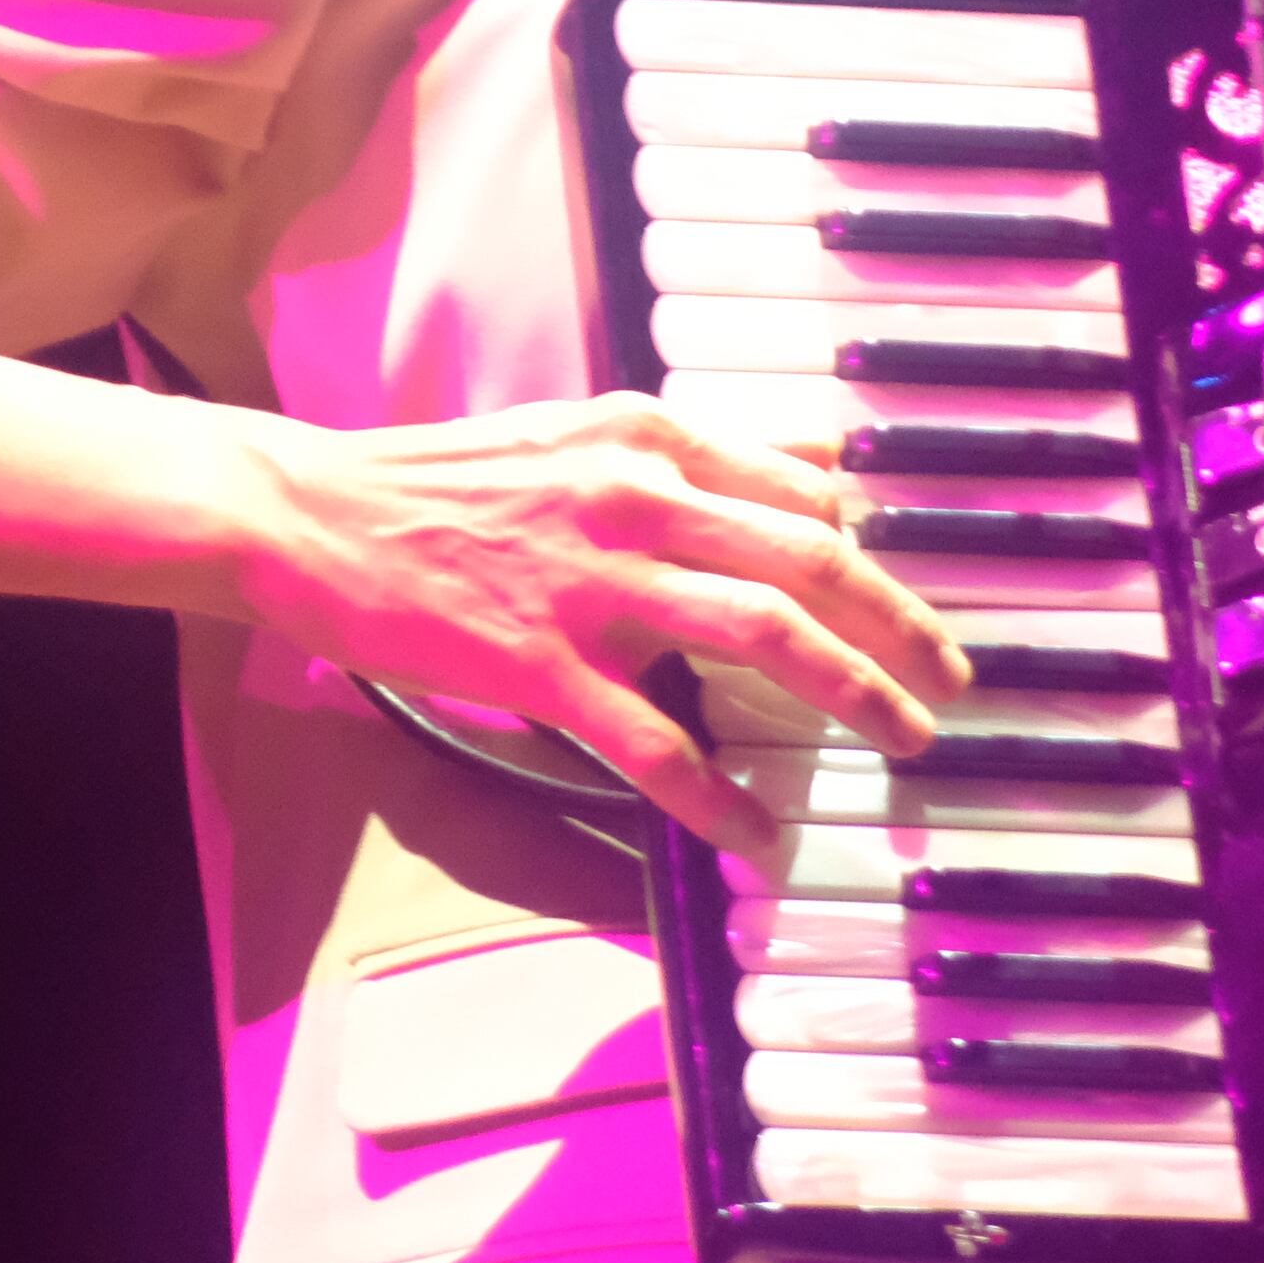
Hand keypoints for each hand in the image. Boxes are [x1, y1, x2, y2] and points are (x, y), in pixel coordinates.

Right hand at [231, 393, 971, 859]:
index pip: (804, 487)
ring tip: (901, 739)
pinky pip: (654, 739)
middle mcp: (635, 494)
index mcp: (648, 435)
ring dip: (852, 692)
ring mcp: (589, 580)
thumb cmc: (444, 483)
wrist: (312, 515)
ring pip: (762, 633)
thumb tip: (816, 459)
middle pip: (812, 556)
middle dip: (901, 623)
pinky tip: (755, 830)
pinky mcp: (538, 661)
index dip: (876, 552)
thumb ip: (693, 453)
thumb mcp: (581, 432)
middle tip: (951, 678)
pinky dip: (717, 793)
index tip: (908, 603)